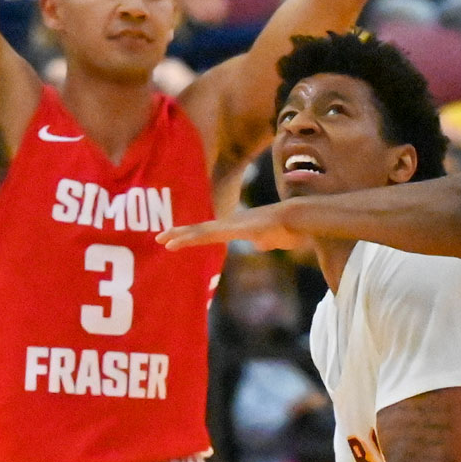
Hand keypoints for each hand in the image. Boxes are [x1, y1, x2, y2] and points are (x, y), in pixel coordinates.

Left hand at [161, 204, 304, 251]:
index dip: (193, 236)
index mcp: (239, 227)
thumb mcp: (275, 239)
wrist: (302, 217)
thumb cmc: (292, 228)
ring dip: (183, 237)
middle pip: (202, 230)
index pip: (211, 232)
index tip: (175, 239)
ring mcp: (235, 225)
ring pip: (203, 232)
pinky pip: (214, 235)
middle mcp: (232, 223)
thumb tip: (260, 244)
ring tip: (163, 241)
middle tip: (158, 238)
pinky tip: (186, 242)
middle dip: (180, 234)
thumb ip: (265, 241)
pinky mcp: (239, 229)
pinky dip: (197, 238)